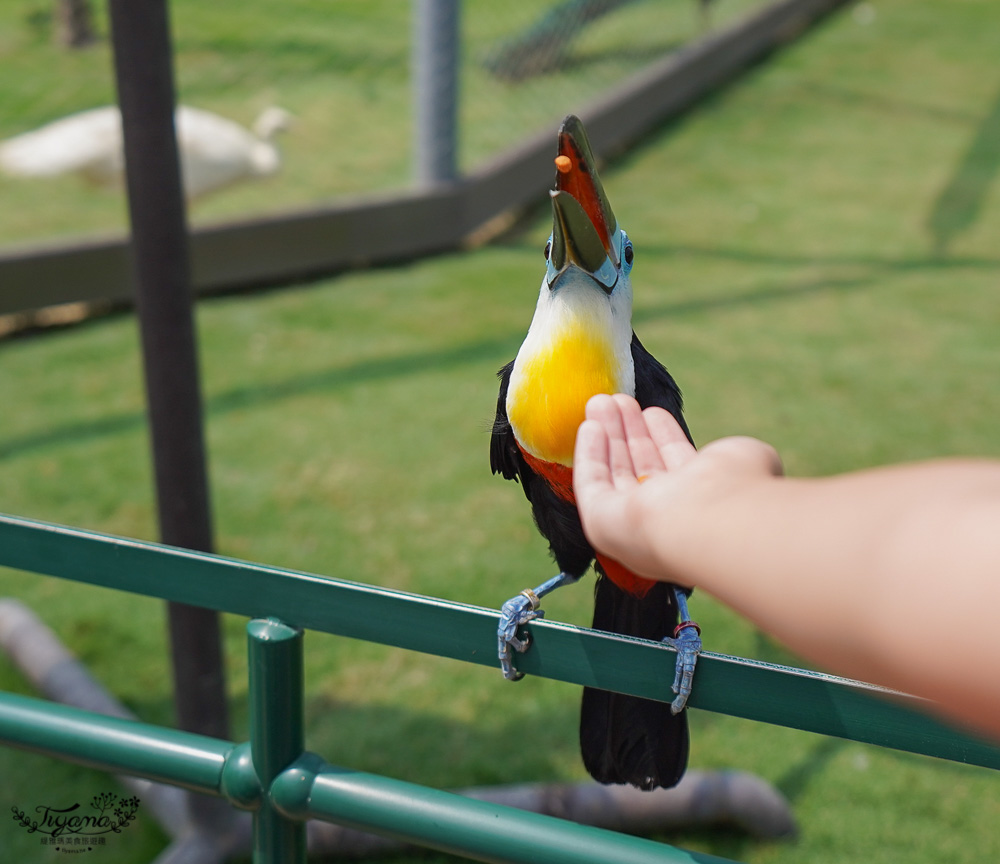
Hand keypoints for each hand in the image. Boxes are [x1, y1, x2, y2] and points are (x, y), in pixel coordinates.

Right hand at [573, 394, 781, 584]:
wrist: (713, 520)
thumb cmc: (736, 488)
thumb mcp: (742, 459)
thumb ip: (732, 455)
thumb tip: (729, 454)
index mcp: (700, 510)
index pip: (676, 471)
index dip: (662, 440)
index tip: (652, 413)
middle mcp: (665, 521)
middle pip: (641, 469)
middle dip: (629, 433)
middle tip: (619, 400)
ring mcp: (632, 524)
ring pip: (615, 473)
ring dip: (609, 435)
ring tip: (602, 400)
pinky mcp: (601, 521)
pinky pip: (591, 483)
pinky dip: (589, 454)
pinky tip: (590, 425)